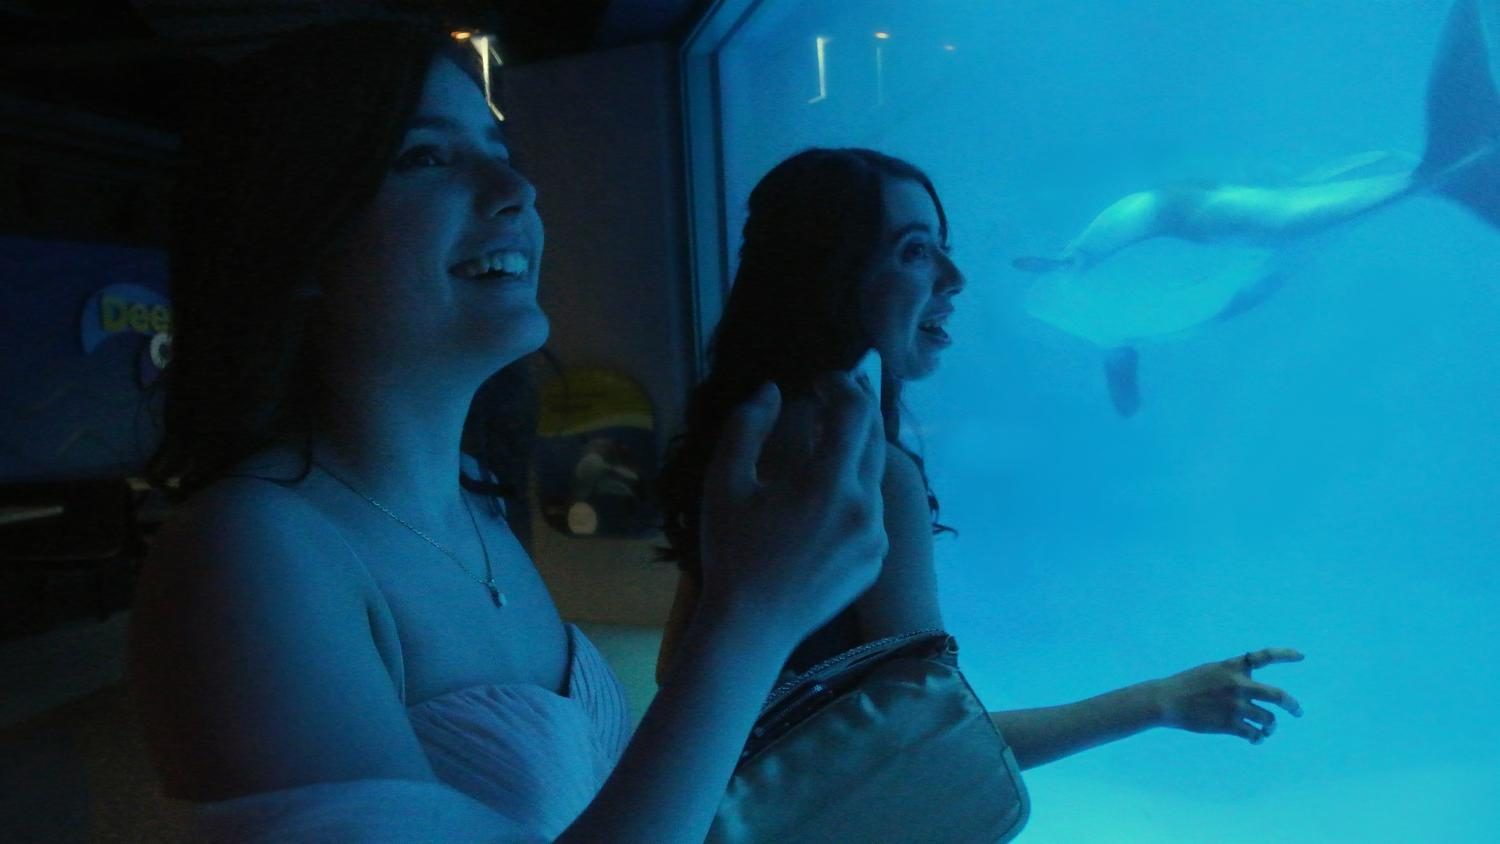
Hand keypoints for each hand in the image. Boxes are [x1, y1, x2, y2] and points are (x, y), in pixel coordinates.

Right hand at [696, 375, 887, 645]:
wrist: (752, 627)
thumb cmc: (733, 553)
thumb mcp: (724, 484)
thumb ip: (746, 426)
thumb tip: (771, 390)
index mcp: (830, 484)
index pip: (856, 412)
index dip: (842, 385)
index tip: (819, 381)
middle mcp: (865, 507)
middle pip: (875, 438)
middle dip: (855, 409)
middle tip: (831, 396)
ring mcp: (876, 536)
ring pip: (875, 474)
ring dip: (854, 450)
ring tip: (824, 444)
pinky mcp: (876, 559)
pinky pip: (873, 510)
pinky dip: (855, 489)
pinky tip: (826, 495)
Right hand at [1150, 648, 1304, 743]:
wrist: (1166, 700)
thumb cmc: (1187, 684)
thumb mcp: (1211, 670)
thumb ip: (1233, 676)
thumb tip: (1255, 694)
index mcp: (1232, 666)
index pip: (1264, 656)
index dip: (1286, 655)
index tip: (1302, 656)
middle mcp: (1237, 684)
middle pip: (1277, 695)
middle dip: (1292, 705)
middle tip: (1298, 711)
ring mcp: (1234, 705)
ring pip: (1268, 718)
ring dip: (1271, 726)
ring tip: (1268, 729)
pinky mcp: (1228, 724)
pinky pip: (1254, 733)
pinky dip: (1258, 737)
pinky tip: (1255, 738)